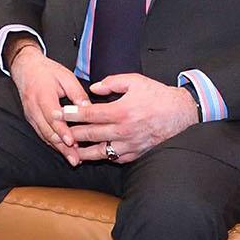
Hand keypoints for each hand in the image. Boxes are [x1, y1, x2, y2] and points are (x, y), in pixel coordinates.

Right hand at [8, 40, 88, 165]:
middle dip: (62, 147)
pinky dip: (53, 144)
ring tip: (72, 159)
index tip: (71, 141)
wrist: (26, 68)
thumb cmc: (47, 71)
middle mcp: (34, 108)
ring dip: (58, 149)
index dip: (62, 130)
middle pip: (48, 131)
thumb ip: (77, 93)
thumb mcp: (65, 77)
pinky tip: (64, 151)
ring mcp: (31, 115)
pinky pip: (42, 134)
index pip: (52, 116)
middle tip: (75, 158)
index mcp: (42, 95)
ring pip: (45, 136)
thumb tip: (89, 109)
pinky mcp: (31, 119)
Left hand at [65, 74, 198, 162]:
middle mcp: (124, 130)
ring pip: (100, 151)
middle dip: (71, 132)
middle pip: (90, 134)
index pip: (89, 115)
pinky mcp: (136, 153)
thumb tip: (93, 89)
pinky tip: (92, 155)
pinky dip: (102, 157)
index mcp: (122, 111)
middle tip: (57, 130)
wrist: (182, 114)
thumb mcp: (135, 81)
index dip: (72, 115)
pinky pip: (115, 158)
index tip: (59, 114)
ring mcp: (130, 144)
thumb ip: (111, 82)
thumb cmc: (158, 95)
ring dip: (82, 151)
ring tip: (69, 149)